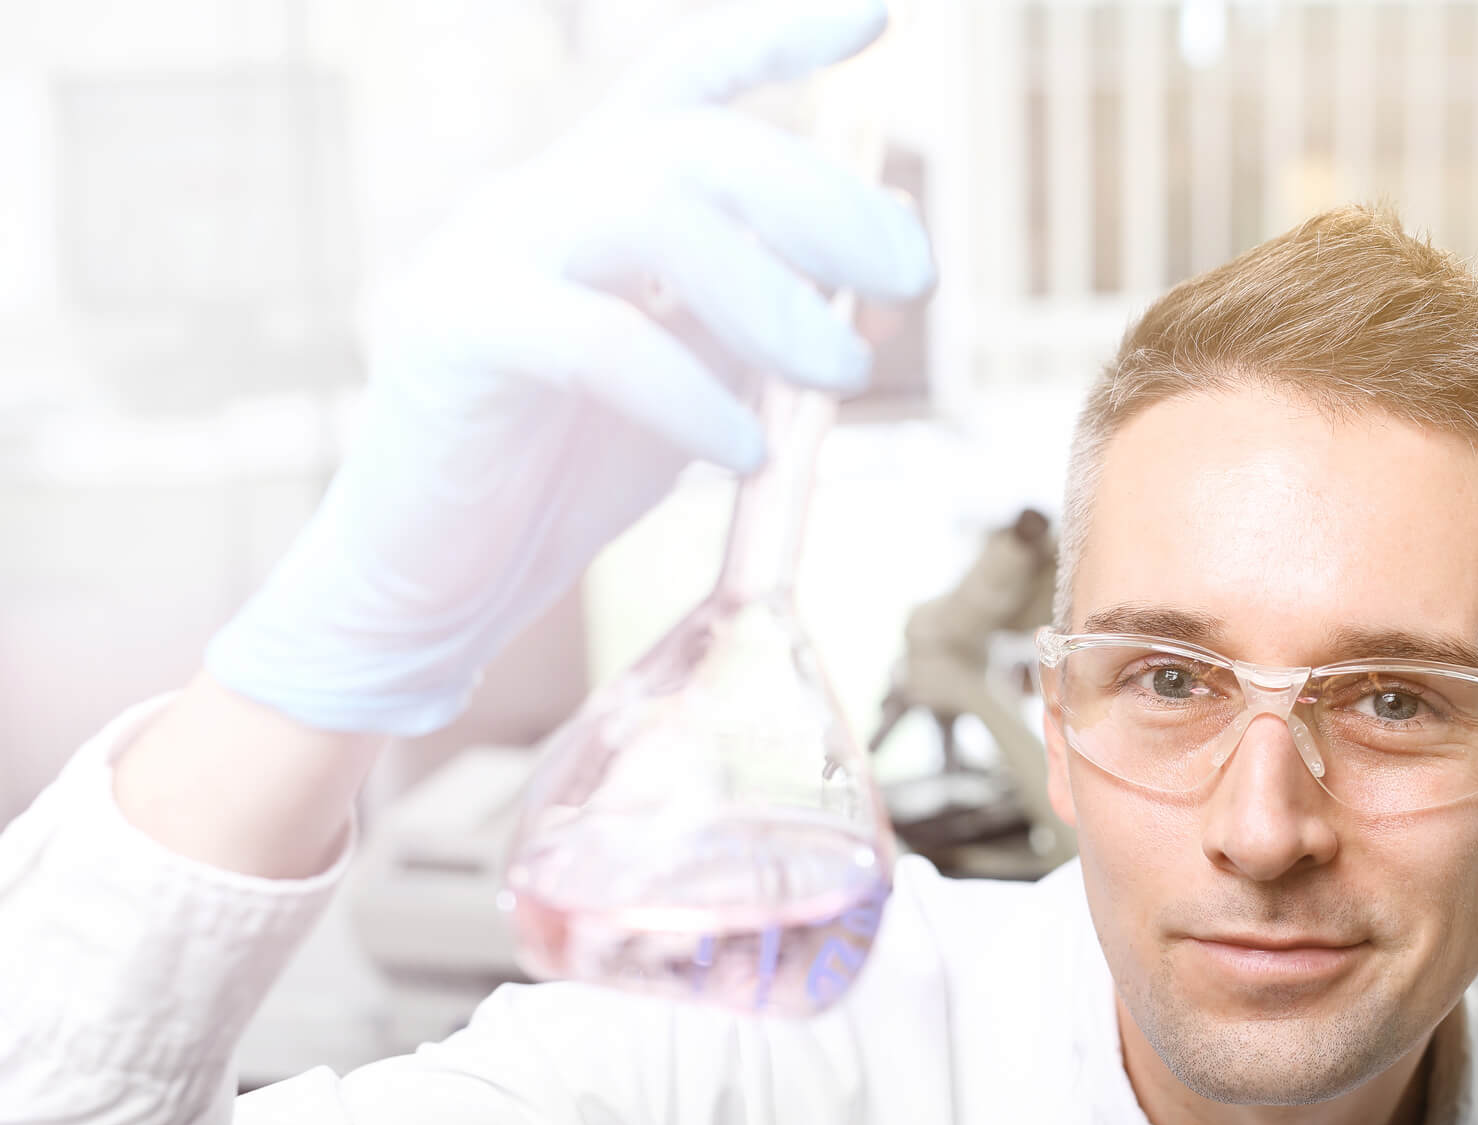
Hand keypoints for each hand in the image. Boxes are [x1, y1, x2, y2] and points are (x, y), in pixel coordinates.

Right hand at [205, 0, 932, 736]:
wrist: (435, 585)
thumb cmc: (563, 476)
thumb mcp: (699, 378)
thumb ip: (773, 313)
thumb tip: (889, 270)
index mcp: (595, 199)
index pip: (687, 82)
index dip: (777, 40)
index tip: (878, 17)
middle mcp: (537, 203)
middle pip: (694, 145)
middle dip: (822, 201)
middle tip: (913, 281)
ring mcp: (483, 258)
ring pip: (645, 212)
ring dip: (771, 292)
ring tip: (844, 375)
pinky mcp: (449, 339)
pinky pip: (593, 339)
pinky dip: (690, 393)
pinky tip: (746, 451)